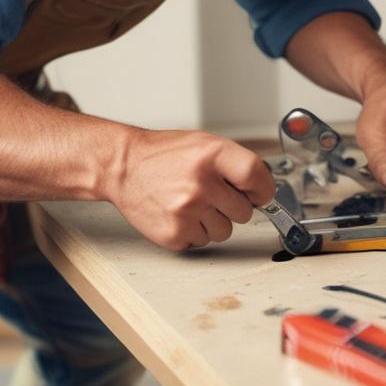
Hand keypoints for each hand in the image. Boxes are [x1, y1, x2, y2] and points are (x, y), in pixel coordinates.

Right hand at [109, 129, 275, 249]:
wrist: (122, 167)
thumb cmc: (162, 156)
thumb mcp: (202, 144)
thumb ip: (234, 164)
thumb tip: (262, 189)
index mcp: (211, 154)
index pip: (257, 177)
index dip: (263, 190)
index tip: (259, 195)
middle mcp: (201, 183)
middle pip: (244, 212)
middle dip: (231, 206)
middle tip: (209, 194)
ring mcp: (187, 211)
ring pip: (224, 232)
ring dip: (212, 221)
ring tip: (190, 202)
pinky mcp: (175, 233)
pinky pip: (202, 241)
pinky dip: (193, 231)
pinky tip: (178, 213)